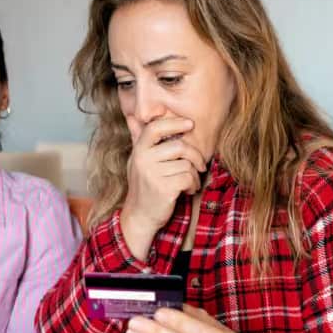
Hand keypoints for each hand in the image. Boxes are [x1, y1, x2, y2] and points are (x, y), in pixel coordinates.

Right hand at [120, 117, 206, 258]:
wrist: (140, 216)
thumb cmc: (143, 186)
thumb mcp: (138, 161)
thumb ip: (137, 138)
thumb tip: (132, 116)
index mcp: (138, 150)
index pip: (155, 128)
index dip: (174, 123)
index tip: (190, 124)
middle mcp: (143, 160)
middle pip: (180, 146)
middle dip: (195, 156)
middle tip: (200, 165)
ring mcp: (152, 174)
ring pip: (187, 165)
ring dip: (194, 175)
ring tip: (189, 182)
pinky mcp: (163, 188)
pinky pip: (188, 178)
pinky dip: (193, 185)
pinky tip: (187, 191)